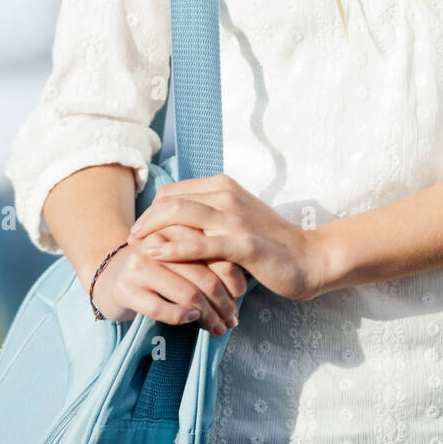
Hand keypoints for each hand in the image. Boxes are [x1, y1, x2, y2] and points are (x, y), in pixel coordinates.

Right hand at [89, 238, 248, 332]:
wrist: (109, 275)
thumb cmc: (157, 268)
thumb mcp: (181, 255)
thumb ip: (207, 259)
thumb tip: (243, 286)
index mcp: (175, 228)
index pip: (215, 253)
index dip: (233, 277)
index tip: (241, 296)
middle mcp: (157, 243)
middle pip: (204, 277)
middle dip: (223, 303)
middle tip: (233, 320)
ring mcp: (139, 265)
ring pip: (186, 294)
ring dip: (208, 316)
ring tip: (218, 327)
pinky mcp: (125, 288)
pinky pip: (161, 308)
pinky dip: (181, 316)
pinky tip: (191, 319)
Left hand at [127, 172, 325, 302]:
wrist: (308, 257)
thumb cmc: (271, 242)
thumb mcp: (238, 219)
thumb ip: (211, 215)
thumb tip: (177, 222)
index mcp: (224, 186)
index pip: (174, 191)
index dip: (153, 209)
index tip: (142, 228)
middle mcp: (227, 195)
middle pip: (171, 199)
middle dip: (146, 218)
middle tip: (133, 238)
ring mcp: (234, 218)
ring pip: (180, 213)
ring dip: (152, 228)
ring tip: (136, 244)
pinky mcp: (242, 243)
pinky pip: (199, 243)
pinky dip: (173, 247)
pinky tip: (156, 254)